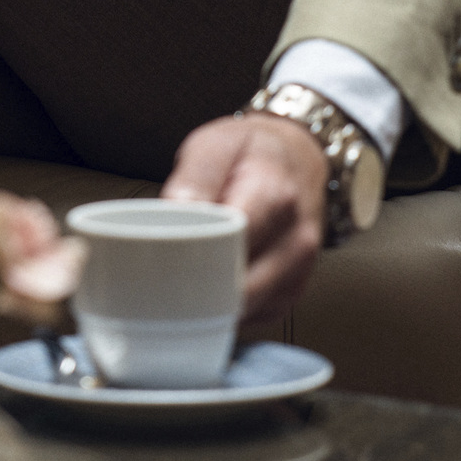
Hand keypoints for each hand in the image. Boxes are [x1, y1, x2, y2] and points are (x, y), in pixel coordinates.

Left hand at [164, 112, 326, 334]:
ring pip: (247, 310)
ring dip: (212, 305)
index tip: (161, 263)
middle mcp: (296, 239)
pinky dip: (229, 308)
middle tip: (161, 282)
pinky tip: (212, 287)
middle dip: (198, 293)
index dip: (194, 259)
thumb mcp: (216, 145)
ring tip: (184, 282)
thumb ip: (195, 178)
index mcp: (275, 197)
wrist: (298, 157)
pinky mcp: (293, 291)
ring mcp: (299, 270)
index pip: (233, 244)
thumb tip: (175, 213)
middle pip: (241, 290)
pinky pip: (255, 315)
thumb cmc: (250, 152)